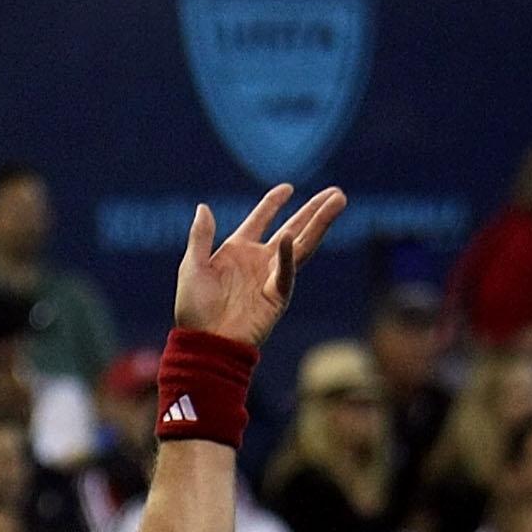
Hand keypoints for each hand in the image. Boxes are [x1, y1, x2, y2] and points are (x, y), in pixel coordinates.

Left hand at [174, 183, 346, 346]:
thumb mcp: (192, 267)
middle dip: (314, 210)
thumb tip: (203, 207)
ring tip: (338, 202)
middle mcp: (259, 261)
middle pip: (293, 228)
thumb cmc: (193, 310)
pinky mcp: (276, 298)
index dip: (274, 202)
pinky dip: (287, 256)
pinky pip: (285, 273)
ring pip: (301, 245)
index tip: (288, 188)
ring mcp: (270, 278)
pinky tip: (290, 238)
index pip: (261, 219)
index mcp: (238, 250)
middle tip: (336, 192)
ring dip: (320, 223)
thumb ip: (200, 237)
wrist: (203, 343)